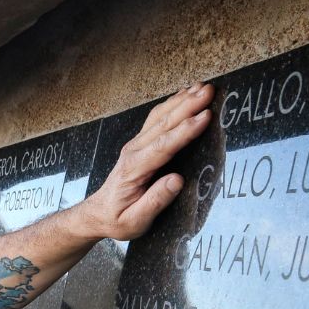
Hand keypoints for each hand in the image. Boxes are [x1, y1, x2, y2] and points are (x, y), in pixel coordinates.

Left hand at [77, 83, 213, 240]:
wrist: (98, 213)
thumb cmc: (118, 219)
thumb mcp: (135, 221)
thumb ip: (156, 201)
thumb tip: (178, 180)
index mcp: (134, 169)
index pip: (163, 146)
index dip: (185, 131)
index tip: (204, 117)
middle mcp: (134, 152)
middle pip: (163, 124)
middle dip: (188, 105)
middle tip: (210, 91)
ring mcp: (135, 145)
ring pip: (160, 117)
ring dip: (182, 100)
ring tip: (203, 87)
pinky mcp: (139, 143)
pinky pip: (157, 119)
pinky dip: (172, 104)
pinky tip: (185, 94)